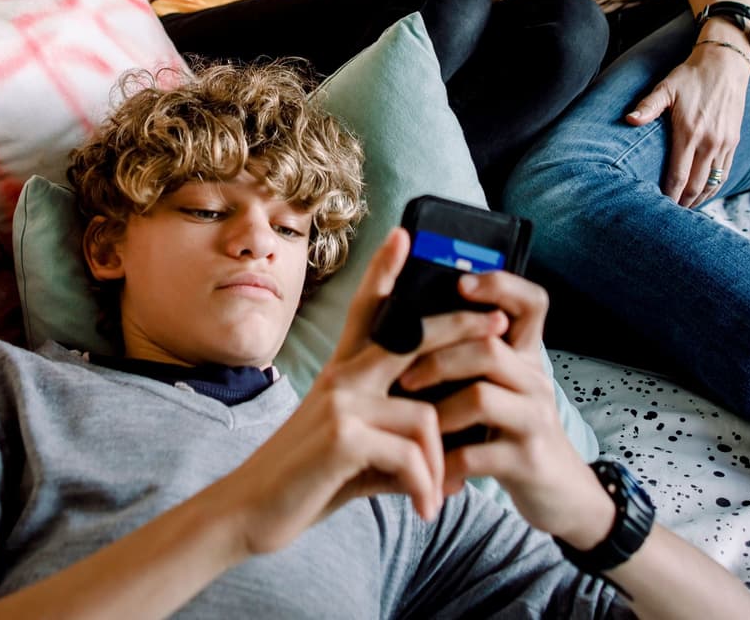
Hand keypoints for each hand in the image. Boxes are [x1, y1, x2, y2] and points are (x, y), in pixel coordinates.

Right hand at [214, 229, 505, 555]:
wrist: (248, 514)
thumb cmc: (304, 483)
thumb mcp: (354, 453)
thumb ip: (395, 441)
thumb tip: (447, 453)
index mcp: (342, 375)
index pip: (365, 313)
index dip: (383, 272)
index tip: (403, 235)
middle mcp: (341, 378)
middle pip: (410, 337)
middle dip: (460, 328)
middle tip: (501, 326)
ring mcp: (341, 402)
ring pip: (425, 415)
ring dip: (439, 466)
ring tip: (437, 498)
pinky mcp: (343, 436)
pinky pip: (411, 455)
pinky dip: (424, 486)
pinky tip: (424, 509)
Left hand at [392, 270, 612, 547]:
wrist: (560, 493)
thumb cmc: (513, 433)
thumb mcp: (504, 390)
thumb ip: (474, 361)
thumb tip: (416, 326)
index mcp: (526, 357)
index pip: (531, 304)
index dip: (500, 285)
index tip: (461, 282)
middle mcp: (534, 381)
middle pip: (489, 348)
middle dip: (437, 359)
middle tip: (403, 380)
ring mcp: (534, 420)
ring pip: (480, 397)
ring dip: (437, 412)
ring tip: (414, 426)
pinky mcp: (526, 461)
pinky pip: (476, 455)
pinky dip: (444, 463)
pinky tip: (428, 472)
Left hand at [624, 37, 749, 207]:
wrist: (726, 64)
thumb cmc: (691, 76)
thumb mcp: (666, 87)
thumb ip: (648, 106)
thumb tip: (629, 120)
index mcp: (689, 132)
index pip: (677, 176)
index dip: (667, 196)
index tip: (657, 208)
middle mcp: (709, 142)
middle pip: (694, 186)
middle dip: (681, 204)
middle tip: (667, 215)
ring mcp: (724, 144)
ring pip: (711, 183)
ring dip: (697, 199)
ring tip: (683, 210)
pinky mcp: (734, 142)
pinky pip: (724, 173)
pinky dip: (713, 187)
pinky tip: (702, 193)